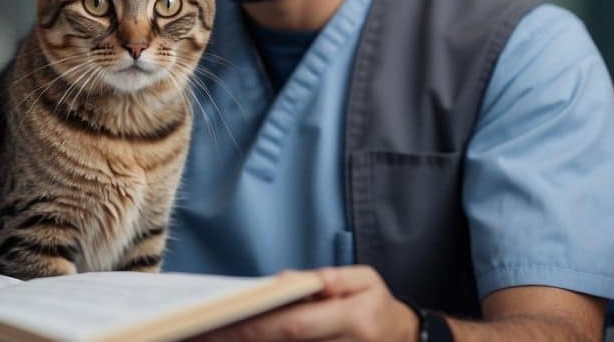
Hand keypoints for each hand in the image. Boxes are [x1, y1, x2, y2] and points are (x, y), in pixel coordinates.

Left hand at [192, 266, 419, 341]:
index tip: (227, 321)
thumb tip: (285, 280)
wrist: (406, 338)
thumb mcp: (365, 280)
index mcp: (354, 319)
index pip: (296, 326)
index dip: (259, 325)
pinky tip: (245, 340)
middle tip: (207, 333)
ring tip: (218, 337)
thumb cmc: (378, 305)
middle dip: (245, 339)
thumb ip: (330, 279)